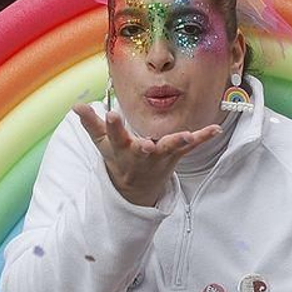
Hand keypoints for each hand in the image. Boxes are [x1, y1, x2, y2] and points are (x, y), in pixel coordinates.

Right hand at [71, 104, 221, 206]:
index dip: (112, 126)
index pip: (114, 136)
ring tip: (186, 135)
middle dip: (145, 146)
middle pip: (143, 150)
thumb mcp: (102, 143)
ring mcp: (160, 157)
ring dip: (178, 142)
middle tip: (146, 143)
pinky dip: (203, 137)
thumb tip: (76, 105)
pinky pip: (190, 147)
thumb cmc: (118, 158)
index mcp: (121, 149)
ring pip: (169, 149)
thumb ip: (91, 123)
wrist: (136, 186)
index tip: (110, 114)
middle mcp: (141, 154)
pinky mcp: (176, 155)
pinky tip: (216, 129)